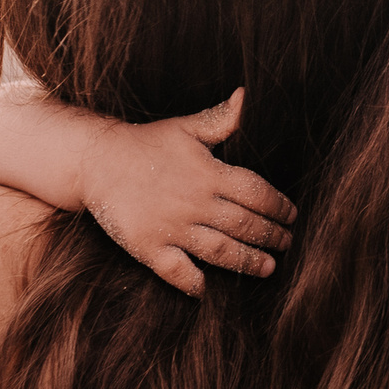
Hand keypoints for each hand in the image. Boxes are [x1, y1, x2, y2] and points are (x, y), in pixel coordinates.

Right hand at [82, 89, 296, 296]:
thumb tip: (246, 97)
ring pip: (221, 251)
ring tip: (268, 268)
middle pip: (245, 224)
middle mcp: (195, 203)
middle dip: (271, 236)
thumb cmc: (145, 143)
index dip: (279, 206)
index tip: (292, 216)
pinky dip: (193, 283)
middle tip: (287, 243)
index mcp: (209, 173)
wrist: (96, 161)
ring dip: (248, 261)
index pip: (256, 193)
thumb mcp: (186, 127)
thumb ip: (221, 119)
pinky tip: (207, 291)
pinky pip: (177, 271)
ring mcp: (172, 227)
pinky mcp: (149, 247)